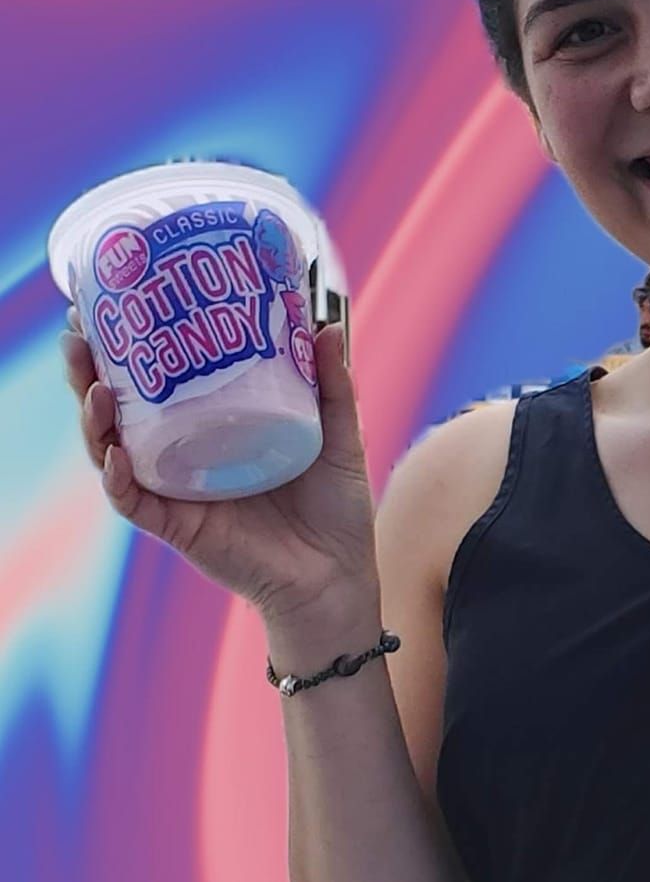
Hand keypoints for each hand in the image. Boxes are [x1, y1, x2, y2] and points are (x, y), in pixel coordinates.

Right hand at [59, 308, 381, 621]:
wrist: (338, 577)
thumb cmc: (335, 509)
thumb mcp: (337, 435)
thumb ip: (331, 385)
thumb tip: (327, 324)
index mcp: (213, 429)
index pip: (157, 381)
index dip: (127, 347)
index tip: (111, 304)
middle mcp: (185, 457)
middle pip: (120, 410)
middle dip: (90, 373)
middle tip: (79, 334)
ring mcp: (177, 492)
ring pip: (112, 451)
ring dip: (93, 419)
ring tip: (92, 385)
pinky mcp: (179, 527)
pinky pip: (135, 502)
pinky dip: (119, 478)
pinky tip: (113, 453)